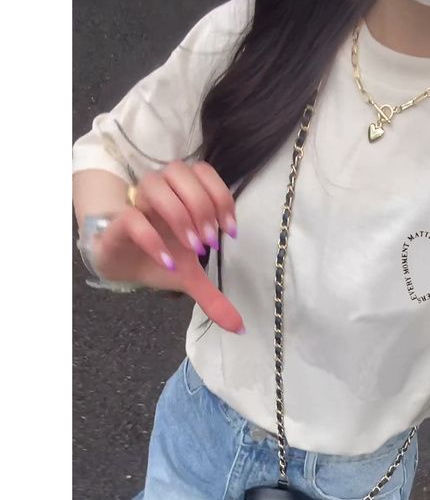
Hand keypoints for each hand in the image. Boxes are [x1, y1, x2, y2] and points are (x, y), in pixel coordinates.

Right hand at [93, 161, 243, 333]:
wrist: (121, 266)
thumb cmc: (158, 258)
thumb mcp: (190, 278)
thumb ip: (214, 297)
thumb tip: (239, 327)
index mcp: (181, 195)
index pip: (203, 172)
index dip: (220, 196)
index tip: (231, 230)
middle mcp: (161, 192)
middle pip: (181, 172)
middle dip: (202, 206)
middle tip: (210, 243)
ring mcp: (137, 205)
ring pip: (155, 186)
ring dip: (180, 215)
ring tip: (193, 249)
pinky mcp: (119, 223)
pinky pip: (132, 219)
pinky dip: (153, 239)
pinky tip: (169, 263)